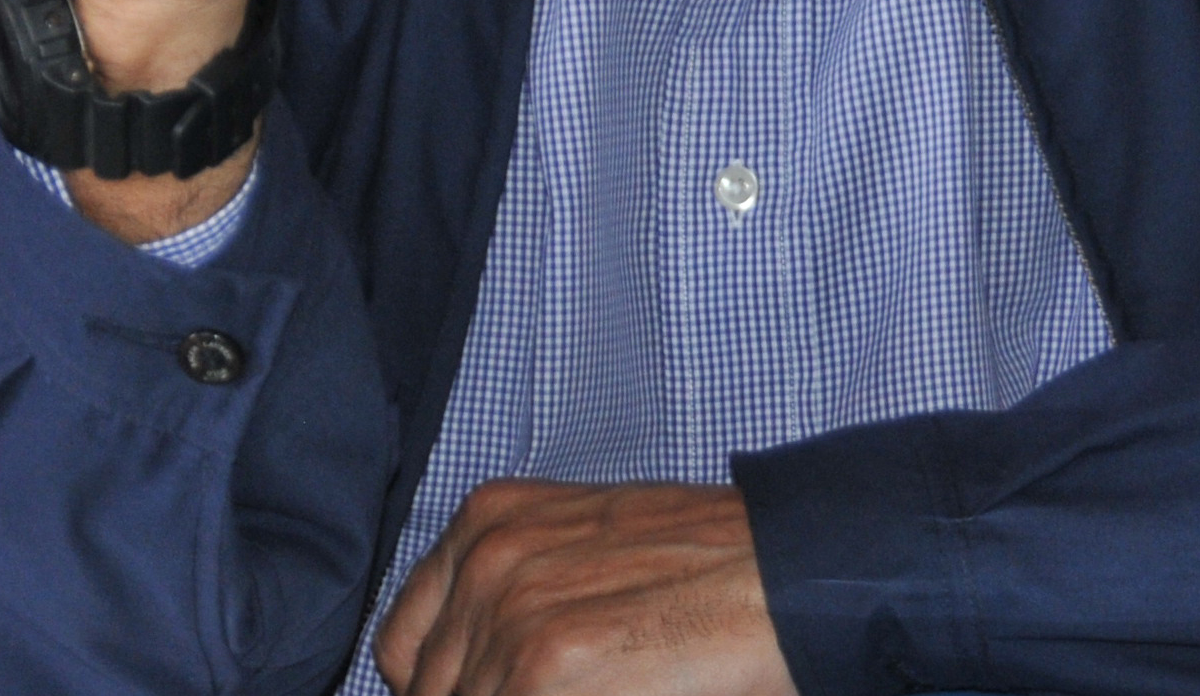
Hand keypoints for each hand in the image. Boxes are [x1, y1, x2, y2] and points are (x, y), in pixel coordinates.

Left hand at [374, 481, 794, 695]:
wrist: (794, 579)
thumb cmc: (712, 570)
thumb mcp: (589, 551)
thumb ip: (514, 599)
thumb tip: (465, 676)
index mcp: (489, 522)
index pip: (405, 651)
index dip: (443, 690)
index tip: (487, 693)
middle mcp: (486, 564)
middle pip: (433, 693)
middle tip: (573, 687)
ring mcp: (509, 622)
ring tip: (604, 687)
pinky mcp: (542, 674)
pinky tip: (612, 695)